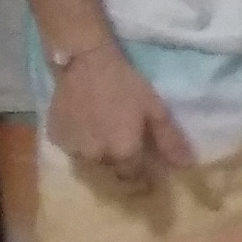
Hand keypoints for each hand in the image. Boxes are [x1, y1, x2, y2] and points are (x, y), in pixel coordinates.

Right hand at [48, 44, 190, 185]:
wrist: (84, 64)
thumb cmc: (125, 85)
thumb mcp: (155, 110)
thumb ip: (170, 141)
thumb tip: (186, 166)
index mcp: (122, 153)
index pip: (134, 177)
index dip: (144, 175)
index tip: (150, 169)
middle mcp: (95, 157)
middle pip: (112, 170)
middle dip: (122, 165)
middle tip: (127, 144)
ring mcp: (71, 149)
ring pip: (90, 163)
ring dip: (100, 156)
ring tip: (107, 135)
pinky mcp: (55, 137)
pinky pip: (72, 149)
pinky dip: (81, 144)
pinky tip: (87, 127)